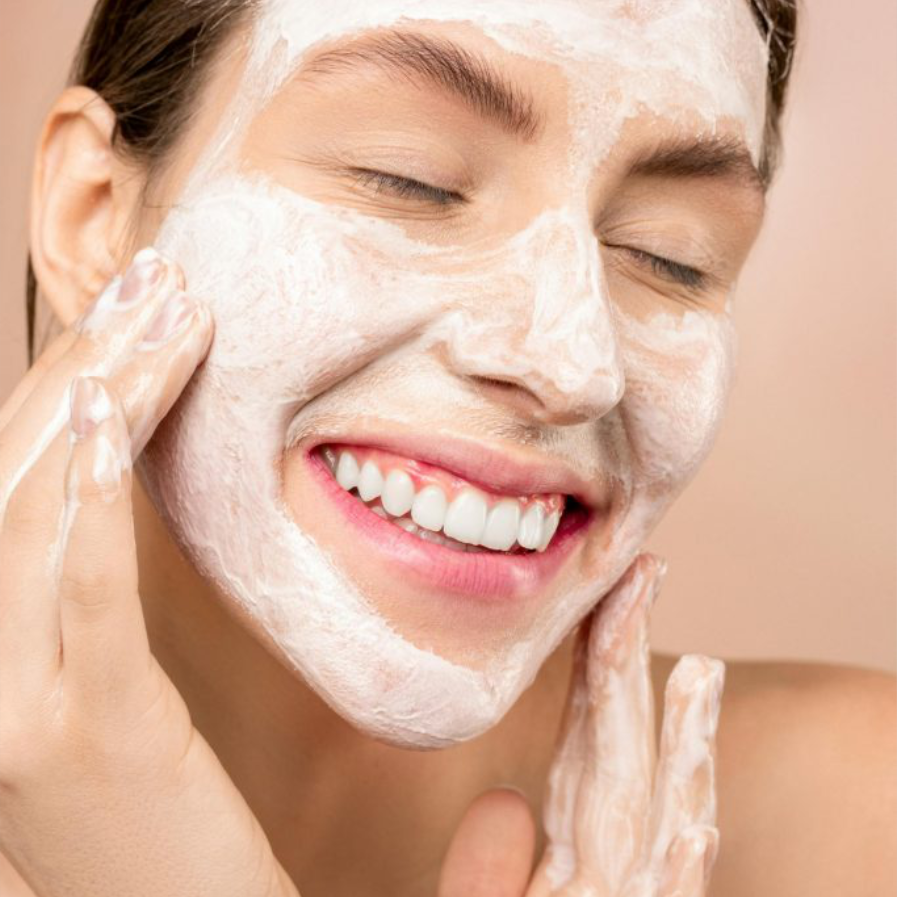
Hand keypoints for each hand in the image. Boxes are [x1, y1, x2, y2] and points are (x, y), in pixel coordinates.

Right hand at [0, 250, 298, 896]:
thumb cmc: (151, 817)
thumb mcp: (103, 689)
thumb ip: (87, 593)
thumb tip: (106, 478)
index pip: (16, 477)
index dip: (59, 375)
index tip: (127, 302)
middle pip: (17, 471)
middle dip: (82, 361)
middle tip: (153, 278)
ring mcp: (12, 701)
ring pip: (38, 511)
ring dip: (100, 398)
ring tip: (160, 310)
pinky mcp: (79, 736)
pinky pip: (79, 598)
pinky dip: (91, 502)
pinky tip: (121, 418)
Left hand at [438, 554, 724, 896]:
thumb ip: (486, 872)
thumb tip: (506, 800)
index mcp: (576, 853)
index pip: (590, 737)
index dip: (601, 660)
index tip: (609, 586)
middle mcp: (609, 874)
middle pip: (624, 755)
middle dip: (635, 666)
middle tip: (648, 572)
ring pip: (656, 831)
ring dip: (685, 750)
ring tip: (701, 669)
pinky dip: (679, 879)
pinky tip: (697, 828)